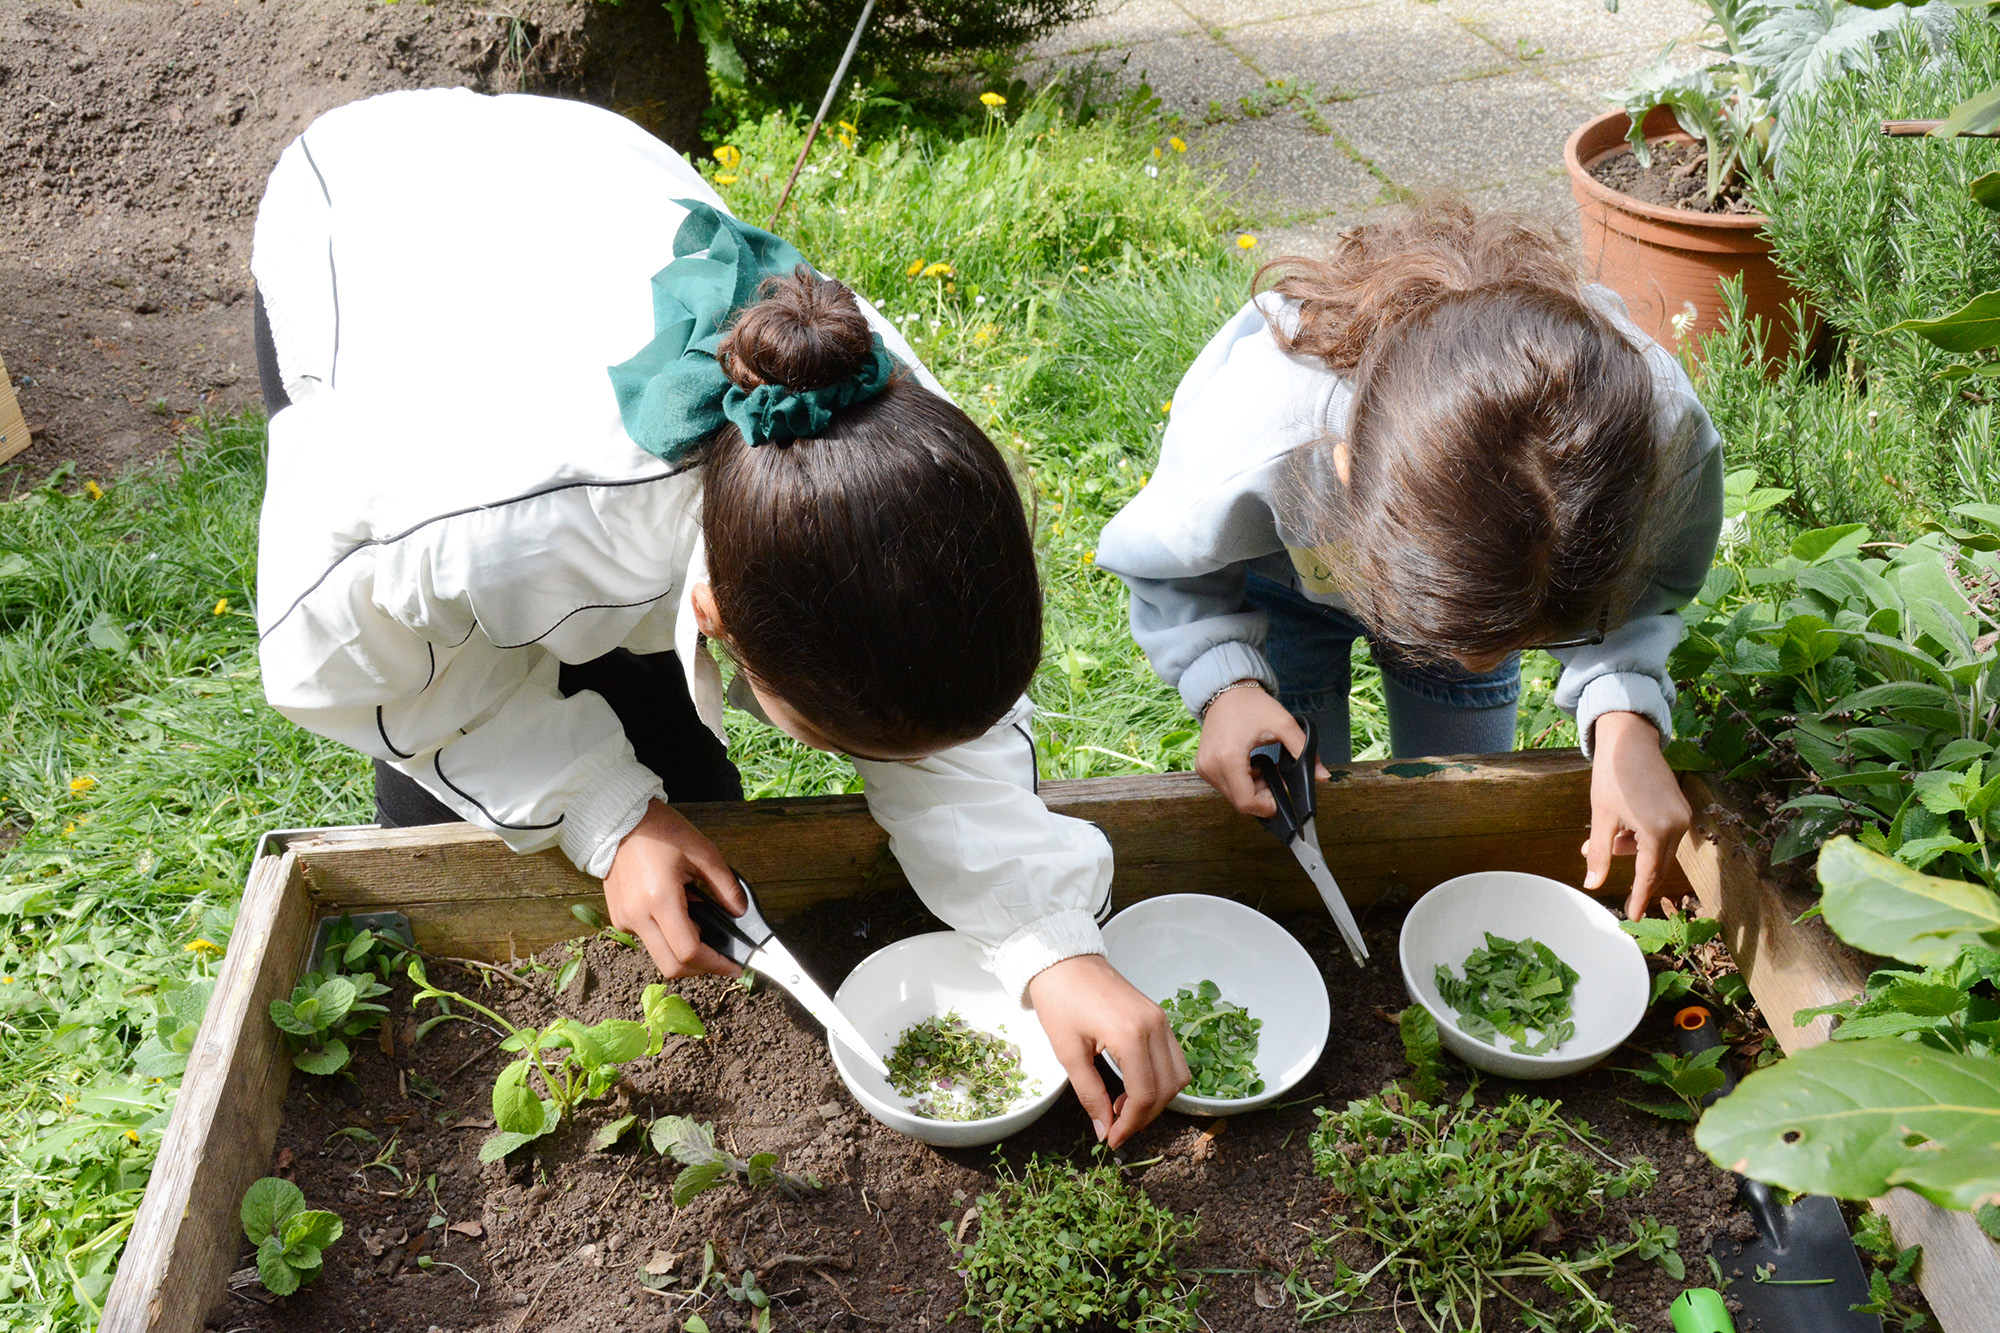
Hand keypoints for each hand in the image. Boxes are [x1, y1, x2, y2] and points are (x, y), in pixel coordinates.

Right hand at [602, 799, 745, 978]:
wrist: (619, 821)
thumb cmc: (661, 831)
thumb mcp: (703, 852)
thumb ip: (725, 886)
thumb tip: (740, 912)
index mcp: (660, 899)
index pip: (688, 952)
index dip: (715, 964)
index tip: (734, 966)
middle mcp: (637, 916)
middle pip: (671, 966)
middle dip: (700, 967)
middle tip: (721, 957)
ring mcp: (624, 920)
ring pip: (659, 955)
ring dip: (683, 950)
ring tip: (700, 921)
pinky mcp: (619, 917)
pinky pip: (648, 940)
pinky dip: (668, 937)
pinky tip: (679, 912)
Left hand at [1027, 954, 1188, 1148]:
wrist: (1063, 960)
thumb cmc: (1060, 1000)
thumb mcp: (1068, 1053)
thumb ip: (1089, 1094)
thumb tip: (1103, 1129)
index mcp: (1130, 1034)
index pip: (1145, 1094)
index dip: (1130, 1124)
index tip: (1112, 1139)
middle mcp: (1154, 1026)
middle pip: (1166, 1089)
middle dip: (1144, 1117)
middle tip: (1116, 1127)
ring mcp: (1160, 1019)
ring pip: (1177, 1075)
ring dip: (1157, 1099)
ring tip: (1124, 1108)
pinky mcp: (1158, 1016)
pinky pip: (1172, 1057)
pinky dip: (1159, 1079)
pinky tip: (1133, 1086)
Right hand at [1195, 682, 1327, 818]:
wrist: (1226, 690)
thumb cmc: (1252, 705)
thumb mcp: (1283, 724)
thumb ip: (1304, 751)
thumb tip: (1323, 777)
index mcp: (1228, 758)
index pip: (1246, 802)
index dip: (1267, 807)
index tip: (1281, 798)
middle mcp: (1211, 767)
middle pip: (1240, 802)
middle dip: (1262, 796)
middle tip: (1277, 777)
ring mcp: (1204, 767)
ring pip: (1232, 796)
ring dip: (1252, 789)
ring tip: (1264, 768)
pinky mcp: (1202, 766)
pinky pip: (1224, 786)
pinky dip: (1241, 782)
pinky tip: (1251, 765)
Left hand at [1582, 712, 1692, 920]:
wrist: (1629, 738)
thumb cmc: (1612, 775)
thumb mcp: (1601, 816)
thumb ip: (1598, 853)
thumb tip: (1593, 884)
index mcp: (1658, 831)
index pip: (1648, 876)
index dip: (1639, 898)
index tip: (1633, 917)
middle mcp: (1678, 826)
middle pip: (1656, 865)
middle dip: (1632, 872)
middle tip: (1604, 871)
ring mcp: (1683, 816)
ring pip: (1658, 850)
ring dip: (1632, 851)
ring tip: (1603, 837)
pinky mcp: (1681, 808)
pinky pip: (1663, 835)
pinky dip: (1642, 838)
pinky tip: (1621, 827)